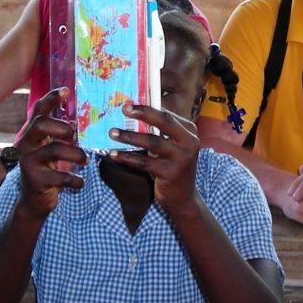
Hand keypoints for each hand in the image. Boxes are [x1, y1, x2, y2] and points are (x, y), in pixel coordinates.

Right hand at [15, 89, 85, 218]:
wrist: (34, 200)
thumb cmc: (47, 169)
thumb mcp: (50, 148)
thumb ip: (59, 135)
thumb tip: (76, 123)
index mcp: (31, 134)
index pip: (38, 111)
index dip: (51, 98)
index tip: (67, 90)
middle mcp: (26, 145)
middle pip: (40, 125)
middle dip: (61, 127)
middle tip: (74, 135)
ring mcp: (29, 162)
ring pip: (53, 150)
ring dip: (76, 154)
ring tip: (85, 160)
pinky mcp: (37, 180)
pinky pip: (60, 177)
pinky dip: (74, 180)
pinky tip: (79, 182)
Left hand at [105, 102, 200, 217]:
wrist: (182, 198)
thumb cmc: (171, 167)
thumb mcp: (171, 147)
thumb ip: (160, 132)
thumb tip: (134, 113)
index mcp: (189, 132)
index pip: (167, 115)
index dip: (147, 108)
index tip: (129, 104)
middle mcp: (190, 143)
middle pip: (164, 122)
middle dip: (143, 114)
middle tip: (124, 109)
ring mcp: (182, 158)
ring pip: (152, 142)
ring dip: (130, 136)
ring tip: (112, 133)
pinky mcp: (171, 173)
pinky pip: (144, 162)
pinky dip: (127, 157)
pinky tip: (114, 154)